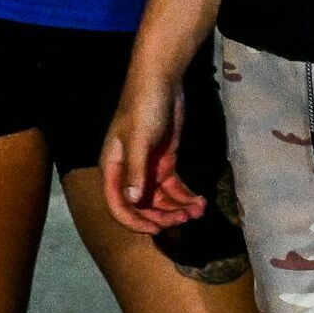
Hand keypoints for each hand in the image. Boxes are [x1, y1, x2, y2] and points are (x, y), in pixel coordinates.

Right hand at [101, 67, 207, 233]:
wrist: (162, 82)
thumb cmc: (143, 108)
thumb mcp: (139, 139)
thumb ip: (135, 170)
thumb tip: (133, 201)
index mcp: (114, 169)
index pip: (118, 204)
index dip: (135, 221)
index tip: (157, 230)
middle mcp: (129, 173)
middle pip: (142, 206)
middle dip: (163, 216)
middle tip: (185, 220)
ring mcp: (148, 169)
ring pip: (161, 199)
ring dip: (178, 208)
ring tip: (198, 211)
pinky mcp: (165, 163)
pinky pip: (174, 187)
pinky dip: (185, 196)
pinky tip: (199, 201)